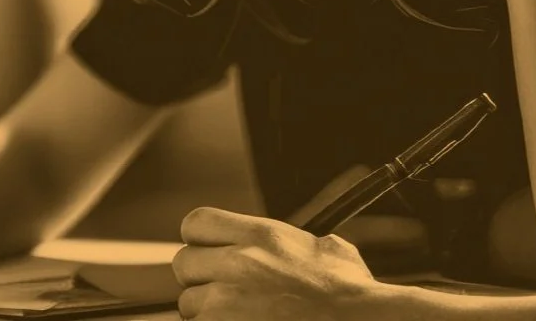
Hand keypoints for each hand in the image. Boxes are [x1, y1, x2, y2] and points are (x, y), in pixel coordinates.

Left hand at [173, 207, 380, 320]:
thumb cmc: (351, 297)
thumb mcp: (328, 250)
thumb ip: (296, 241)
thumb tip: (302, 244)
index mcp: (260, 236)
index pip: (196, 223)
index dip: (200, 240)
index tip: (209, 253)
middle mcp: (238, 263)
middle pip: (184, 264)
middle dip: (200, 280)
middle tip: (224, 292)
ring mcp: (226, 302)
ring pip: (189, 305)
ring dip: (208, 314)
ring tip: (241, 317)